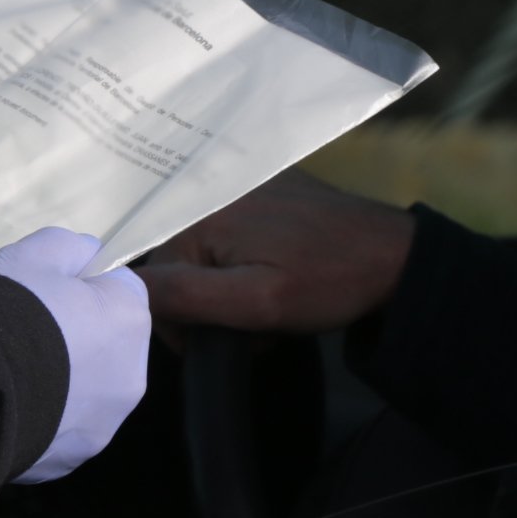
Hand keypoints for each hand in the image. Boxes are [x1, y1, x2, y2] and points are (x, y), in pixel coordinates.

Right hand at [0, 228, 149, 483]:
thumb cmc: (2, 310)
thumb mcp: (34, 252)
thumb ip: (72, 246)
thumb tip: (89, 255)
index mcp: (130, 321)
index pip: (120, 288)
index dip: (81, 284)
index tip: (45, 290)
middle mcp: (131, 379)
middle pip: (107, 345)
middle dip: (76, 335)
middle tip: (23, 331)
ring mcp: (101, 426)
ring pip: (86, 391)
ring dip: (61, 380)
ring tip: (11, 372)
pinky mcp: (69, 460)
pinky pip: (60, 428)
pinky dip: (42, 415)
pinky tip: (6, 403)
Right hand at [139, 171, 414, 333]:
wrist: (397, 257)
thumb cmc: (330, 282)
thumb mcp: (256, 302)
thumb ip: (185, 296)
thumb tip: (119, 289)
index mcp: (204, 213)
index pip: (154, 279)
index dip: (182, 321)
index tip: (224, 336)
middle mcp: (214, 186)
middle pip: (179, 264)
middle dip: (208, 302)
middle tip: (256, 323)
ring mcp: (242, 181)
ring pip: (205, 252)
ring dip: (228, 285)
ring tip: (272, 300)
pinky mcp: (265, 184)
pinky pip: (230, 229)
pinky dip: (244, 259)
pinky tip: (278, 271)